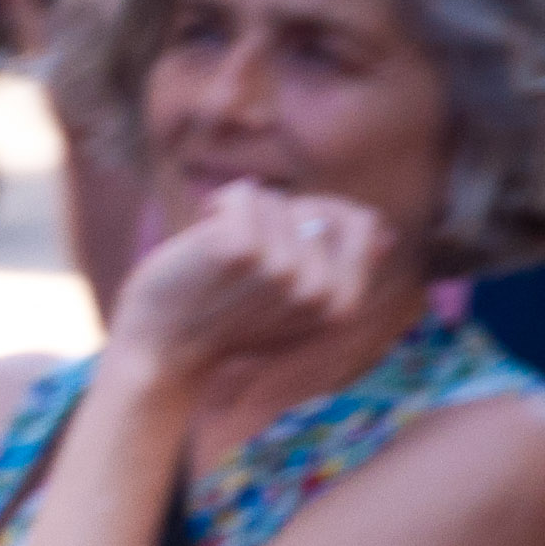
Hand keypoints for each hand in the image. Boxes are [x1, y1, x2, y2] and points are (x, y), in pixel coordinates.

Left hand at [107, 179, 393, 381]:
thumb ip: (340, 271)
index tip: (279, 251)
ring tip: (215, 258)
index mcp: (343, 305)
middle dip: (277, 220)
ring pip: (277, 201)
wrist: (159, 350)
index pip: (362, 223)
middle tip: (240, 261)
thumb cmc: (221, 320)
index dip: (317, 221)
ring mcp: (284, 272)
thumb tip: (385, 237)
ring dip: (241, 217)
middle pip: (317, 207)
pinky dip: (219, 204)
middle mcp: (321, 291)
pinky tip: (201, 238)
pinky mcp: (242, 252)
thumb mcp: (292, 303)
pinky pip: (244, 195)